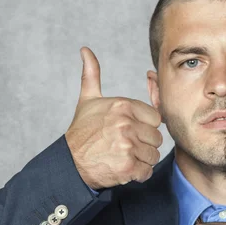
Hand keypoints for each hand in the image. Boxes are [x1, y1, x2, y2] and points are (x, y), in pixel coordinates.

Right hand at [64, 47, 162, 189]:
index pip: (155, 118)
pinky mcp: (127, 167)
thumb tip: (85, 50)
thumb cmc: (82, 131)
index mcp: (123, 106)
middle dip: (144, 144)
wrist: (69, 163)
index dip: (144, 127)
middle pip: (156, 138)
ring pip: (153, 155)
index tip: (129, 131)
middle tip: (124, 146)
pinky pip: (147, 171)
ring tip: (123, 156)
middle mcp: (126, 124)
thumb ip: (92, 74)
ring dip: (142, 160)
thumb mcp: (88, 100)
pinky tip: (124, 168)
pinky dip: (138, 174)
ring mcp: (127, 146)